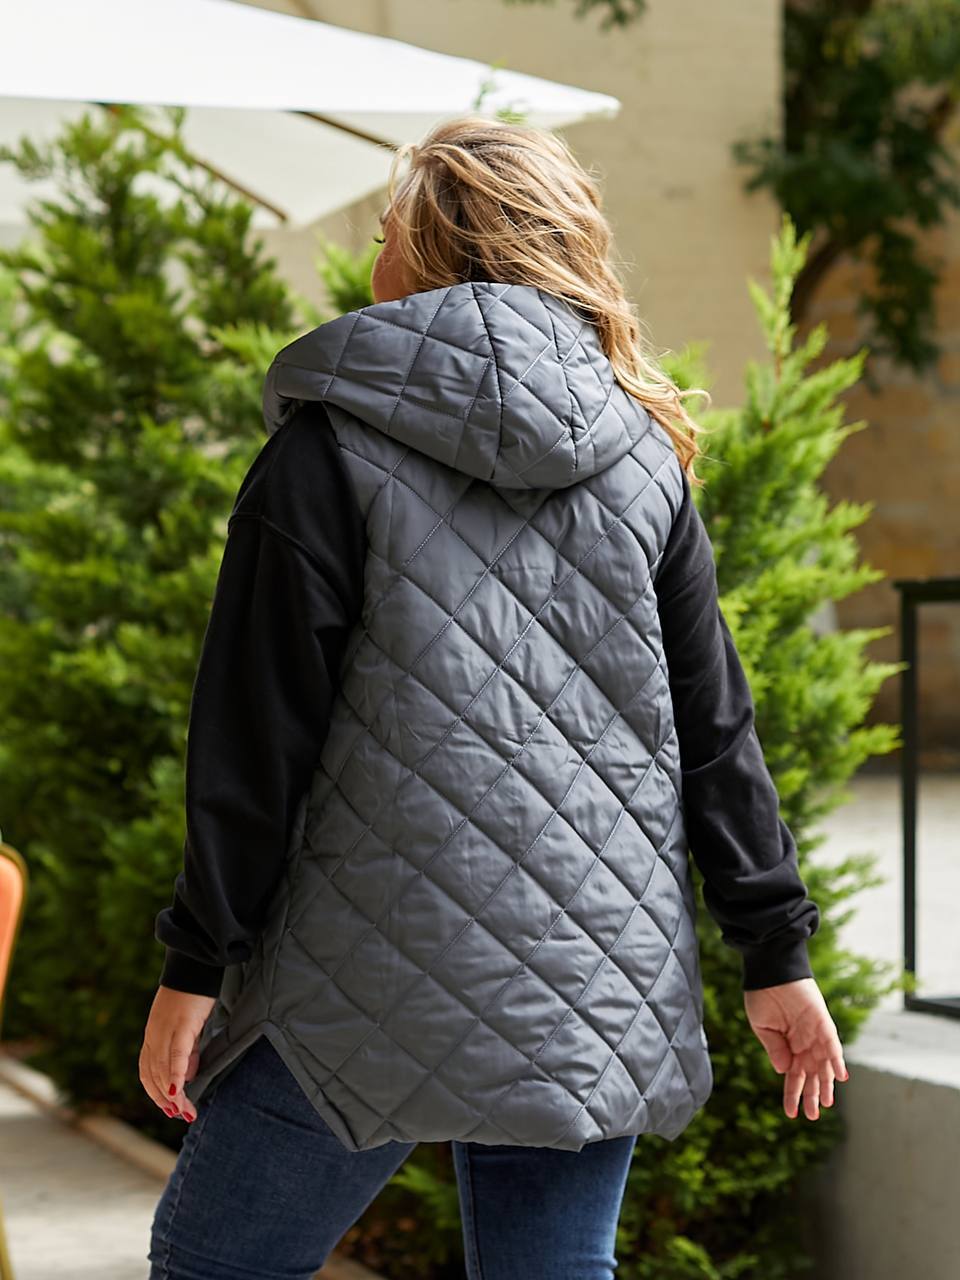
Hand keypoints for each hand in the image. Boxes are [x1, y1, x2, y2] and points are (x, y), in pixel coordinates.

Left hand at [139, 985, 215, 1122]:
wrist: (194, 965)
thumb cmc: (193, 994)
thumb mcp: (186, 1027)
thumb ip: (185, 1051)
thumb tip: (188, 1075)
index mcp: (152, 1037)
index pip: (148, 1073)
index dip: (156, 1094)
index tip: (170, 1109)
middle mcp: (153, 1037)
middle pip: (154, 1076)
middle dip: (166, 1100)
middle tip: (181, 1115)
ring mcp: (164, 1031)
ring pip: (163, 1071)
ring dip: (173, 1095)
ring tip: (185, 1110)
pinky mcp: (180, 1026)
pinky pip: (176, 1055)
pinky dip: (177, 1075)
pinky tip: (180, 1092)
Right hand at [743, 977, 848, 1119]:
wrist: (770, 970)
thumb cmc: (762, 995)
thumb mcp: (763, 1027)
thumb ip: (775, 1050)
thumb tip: (785, 1072)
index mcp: (787, 1045)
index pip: (792, 1075)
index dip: (792, 1094)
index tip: (791, 1114)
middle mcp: (804, 1042)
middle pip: (811, 1074)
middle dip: (811, 1094)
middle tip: (813, 1115)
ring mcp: (815, 1034)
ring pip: (824, 1064)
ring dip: (826, 1083)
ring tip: (826, 1103)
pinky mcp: (823, 1023)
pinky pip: (832, 1044)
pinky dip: (836, 1060)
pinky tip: (840, 1076)